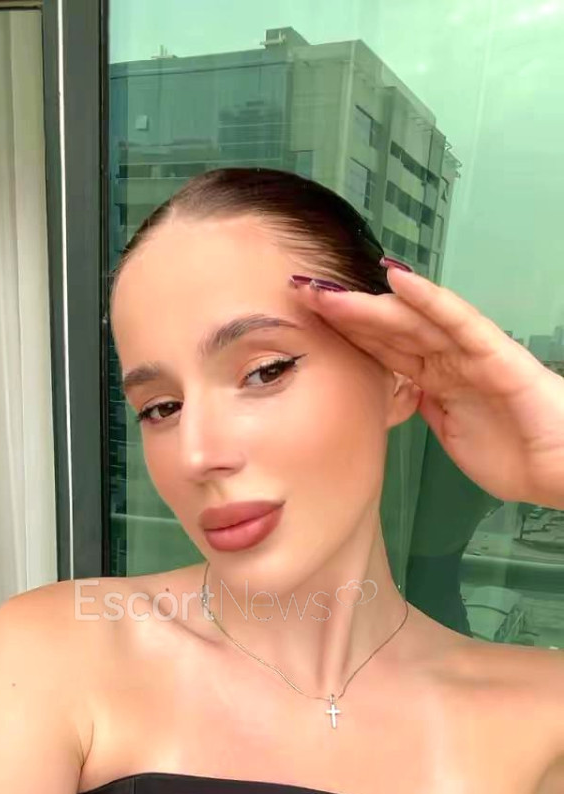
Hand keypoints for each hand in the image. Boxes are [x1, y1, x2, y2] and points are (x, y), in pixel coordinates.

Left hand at [292, 265, 563, 509]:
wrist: (559, 469)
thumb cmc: (514, 454)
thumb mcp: (449, 433)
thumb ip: (423, 408)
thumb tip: (392, 396)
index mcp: (434, 378)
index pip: (380, 349)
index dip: (343, 333)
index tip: (301, 321)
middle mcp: (447, 358)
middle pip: (387, 328)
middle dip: (343, 311)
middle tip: (300, 292)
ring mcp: (469, 352)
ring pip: (411, 319)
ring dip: (369, 302)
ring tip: (329, 287)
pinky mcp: (493, 353)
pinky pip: (457, 321)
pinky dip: (428, 298)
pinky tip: (398, 279)